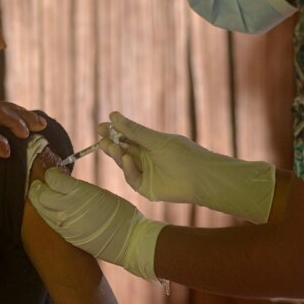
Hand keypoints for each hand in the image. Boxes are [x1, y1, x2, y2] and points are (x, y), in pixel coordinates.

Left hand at [28, 168, 163, 281]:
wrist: (129, 240)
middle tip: (41, 183)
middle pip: (40, 194)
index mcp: (78, 193)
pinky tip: (49, 209)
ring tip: (41, 195)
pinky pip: (47, 222)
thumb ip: (77, 188)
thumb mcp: (98, 193)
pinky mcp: (65, 236)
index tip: (53, 172)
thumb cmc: (120, 213)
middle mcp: (67, 208)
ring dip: (38, 200)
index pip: (52, 179)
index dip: (50, 173)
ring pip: (40, 209)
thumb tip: (62, 183)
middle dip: (39, 186)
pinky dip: (44, 213)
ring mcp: (64, 224)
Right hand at [98, 111, 275, 223]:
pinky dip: (129, 169)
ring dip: (118, 155)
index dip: (114, 132)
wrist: (201, 177)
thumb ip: (134, 131)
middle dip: (112, 144)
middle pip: (123, 150)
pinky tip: (128, 159)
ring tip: (111, 146)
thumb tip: (113, 115)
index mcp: (151, 144)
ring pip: (125, 164)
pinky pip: (132, 178)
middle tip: (102, 139)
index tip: (101, 127)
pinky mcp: (147, 188)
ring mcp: (146, 173)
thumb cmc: (183, 154)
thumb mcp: (156, 140)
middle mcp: (147, 158)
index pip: (127, 137)